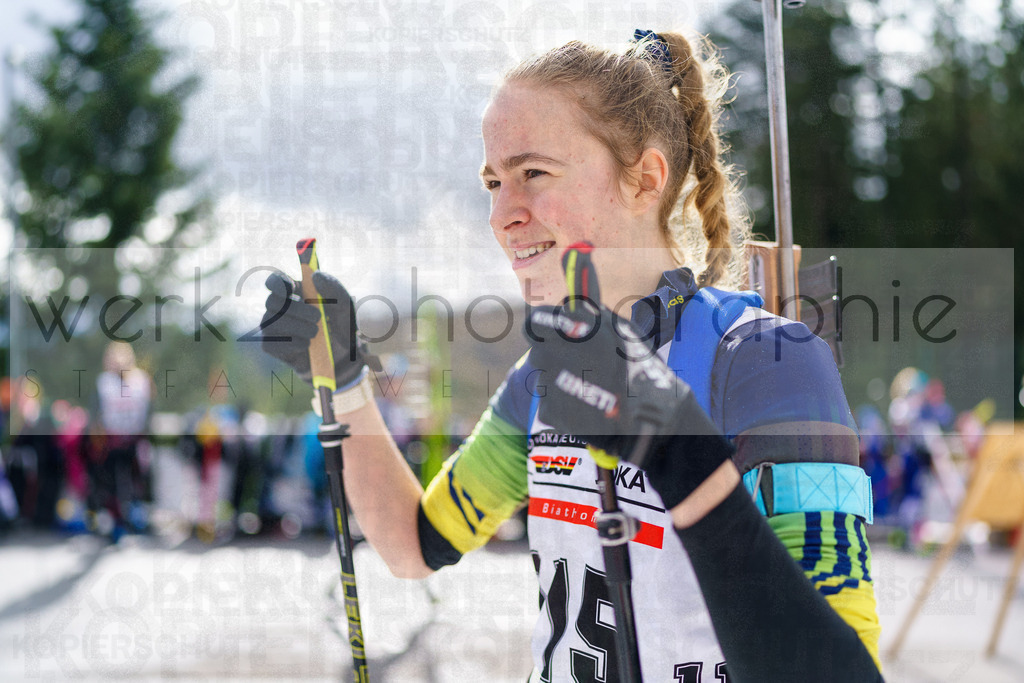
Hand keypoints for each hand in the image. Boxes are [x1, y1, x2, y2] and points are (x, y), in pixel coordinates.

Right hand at [260, 270, 379, 387]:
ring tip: (316, 333)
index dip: (277, 282)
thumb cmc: (340, 324)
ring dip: (299, 327)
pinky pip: (273, 342)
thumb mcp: (344, 305)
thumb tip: (315, 275)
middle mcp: (278, 307)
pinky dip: (293, 343)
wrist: (341, 355)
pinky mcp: (270, 346)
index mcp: (294, 291)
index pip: (274, 281)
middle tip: (317, 317)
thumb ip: (333, 287)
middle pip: (272, 301)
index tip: (290, 287)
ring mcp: (271, 326)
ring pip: (272, 322)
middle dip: (296, 309)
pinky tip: (306, 345)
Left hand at [526, 300, 734, 509]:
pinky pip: (549, 404)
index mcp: (568, 329)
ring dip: (561, 382)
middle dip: (554, 357)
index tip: (553, 332)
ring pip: (545, 379)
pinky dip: (564, 406)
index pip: (535, 322)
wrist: (647, 416)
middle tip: (580, 366)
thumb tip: (573, 306)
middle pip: (538, 352)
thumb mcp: (621, 329)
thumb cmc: (638, 367)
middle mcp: (552, 354)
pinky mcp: (549, 412)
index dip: (544, 327)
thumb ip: (592, 315)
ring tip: (591, 390)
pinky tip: (587, 407)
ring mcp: (548, 384)